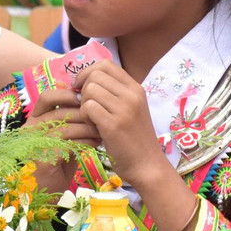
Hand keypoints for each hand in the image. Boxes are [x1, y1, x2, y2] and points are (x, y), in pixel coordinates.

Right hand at [24, 87, 97, 191]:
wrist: (42, 194)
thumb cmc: (53, 167)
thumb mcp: (59, 141)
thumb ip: (67, 125)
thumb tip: (87, 106)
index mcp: (33, 121)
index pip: (47, 97)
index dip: (68, 95)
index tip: (86, 100)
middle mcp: (30, 129)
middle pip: (60, 110)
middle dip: (84, 112)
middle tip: (101, 115)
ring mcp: (35, 143)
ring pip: (65, 125)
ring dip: (88, 126)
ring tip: (101, 130)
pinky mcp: (43, 158)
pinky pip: (69, 142)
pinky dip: (85, 140)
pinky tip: (96, 143)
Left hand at [73, 61, 166, 181]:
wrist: (148, 166)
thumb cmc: (134, 139)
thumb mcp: (131, 109)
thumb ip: (115, 93)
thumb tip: (86, 80)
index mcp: (136, 88)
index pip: (106, 64)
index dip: (88, 72)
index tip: (83, 88)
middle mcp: (132, 95)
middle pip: (94, 75)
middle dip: (84, 90)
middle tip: (88, 107)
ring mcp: (124, 109)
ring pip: (89, 90)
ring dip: (84, 104)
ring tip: (92, 119)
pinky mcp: (114, 124)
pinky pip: (88, 107)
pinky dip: (84, 116)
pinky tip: (92, 127)